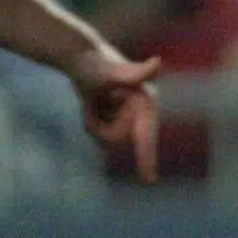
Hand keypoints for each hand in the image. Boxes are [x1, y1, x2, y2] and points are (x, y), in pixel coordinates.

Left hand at [70, 46, 163, 182]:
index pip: (146, 137)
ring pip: (108, 139)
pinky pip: (102, 134)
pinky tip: (91, 104)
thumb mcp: (111, 72)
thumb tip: (158, 63)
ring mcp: (130, 116)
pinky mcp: (118, 118)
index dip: (148, 159)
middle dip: (100, 126)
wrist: (80, 55)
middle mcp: (142, 112)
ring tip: (91, 102)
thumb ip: (136, 72)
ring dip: (94, 123)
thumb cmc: (95, 62)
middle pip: (117, 140)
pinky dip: (92, 122)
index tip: (150, 182)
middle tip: (92, 104)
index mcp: (146, 104)